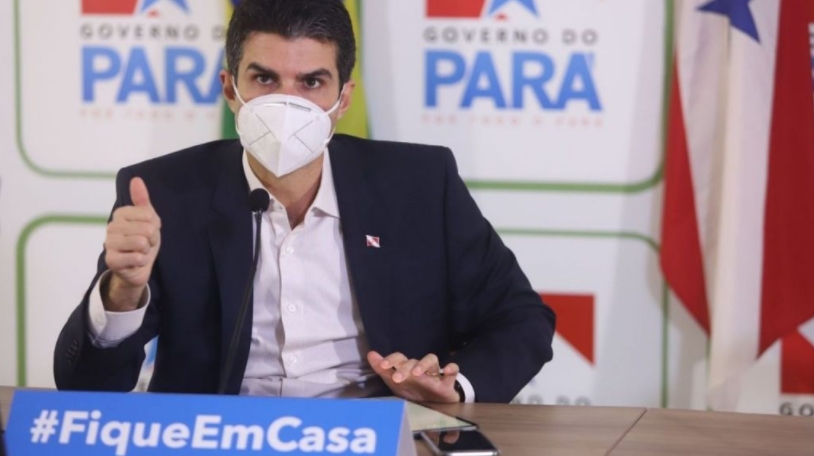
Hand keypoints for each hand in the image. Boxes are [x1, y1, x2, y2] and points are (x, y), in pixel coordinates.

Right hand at [102, 177, 161, 311]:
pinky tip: (134, 262)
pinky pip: (137, 257)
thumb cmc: (144, 240)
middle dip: (152, 239)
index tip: (148, 231)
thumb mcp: (148, 219)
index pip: (149, 215)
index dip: (154, 225)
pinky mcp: (111, 260)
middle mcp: (111, 226)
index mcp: (121, 214)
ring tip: (140, 252)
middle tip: (145, 244)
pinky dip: (141, 261)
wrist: (138, 267)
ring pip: (141, 242)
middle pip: (147, 229)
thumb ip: (142, 200)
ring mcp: (109, 243)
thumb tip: (136, 179)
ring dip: (146, 250)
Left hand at [368, 351, 459, 402]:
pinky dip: (451, 368)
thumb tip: (370, 354)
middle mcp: (420, 369)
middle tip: (397, 378)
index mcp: (407, 369)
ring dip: (423, 364)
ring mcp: (435, 374)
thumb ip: (383, 371)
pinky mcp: (448, 382)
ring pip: (431, 360)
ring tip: (417, 373)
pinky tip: (446, 371)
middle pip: (413, 360)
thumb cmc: (414, 392)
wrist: (436, 407)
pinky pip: (453, 370)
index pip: (399, 358)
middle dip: (404, 368)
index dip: (391, 359)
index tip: (383, 365)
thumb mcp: (397, 384)